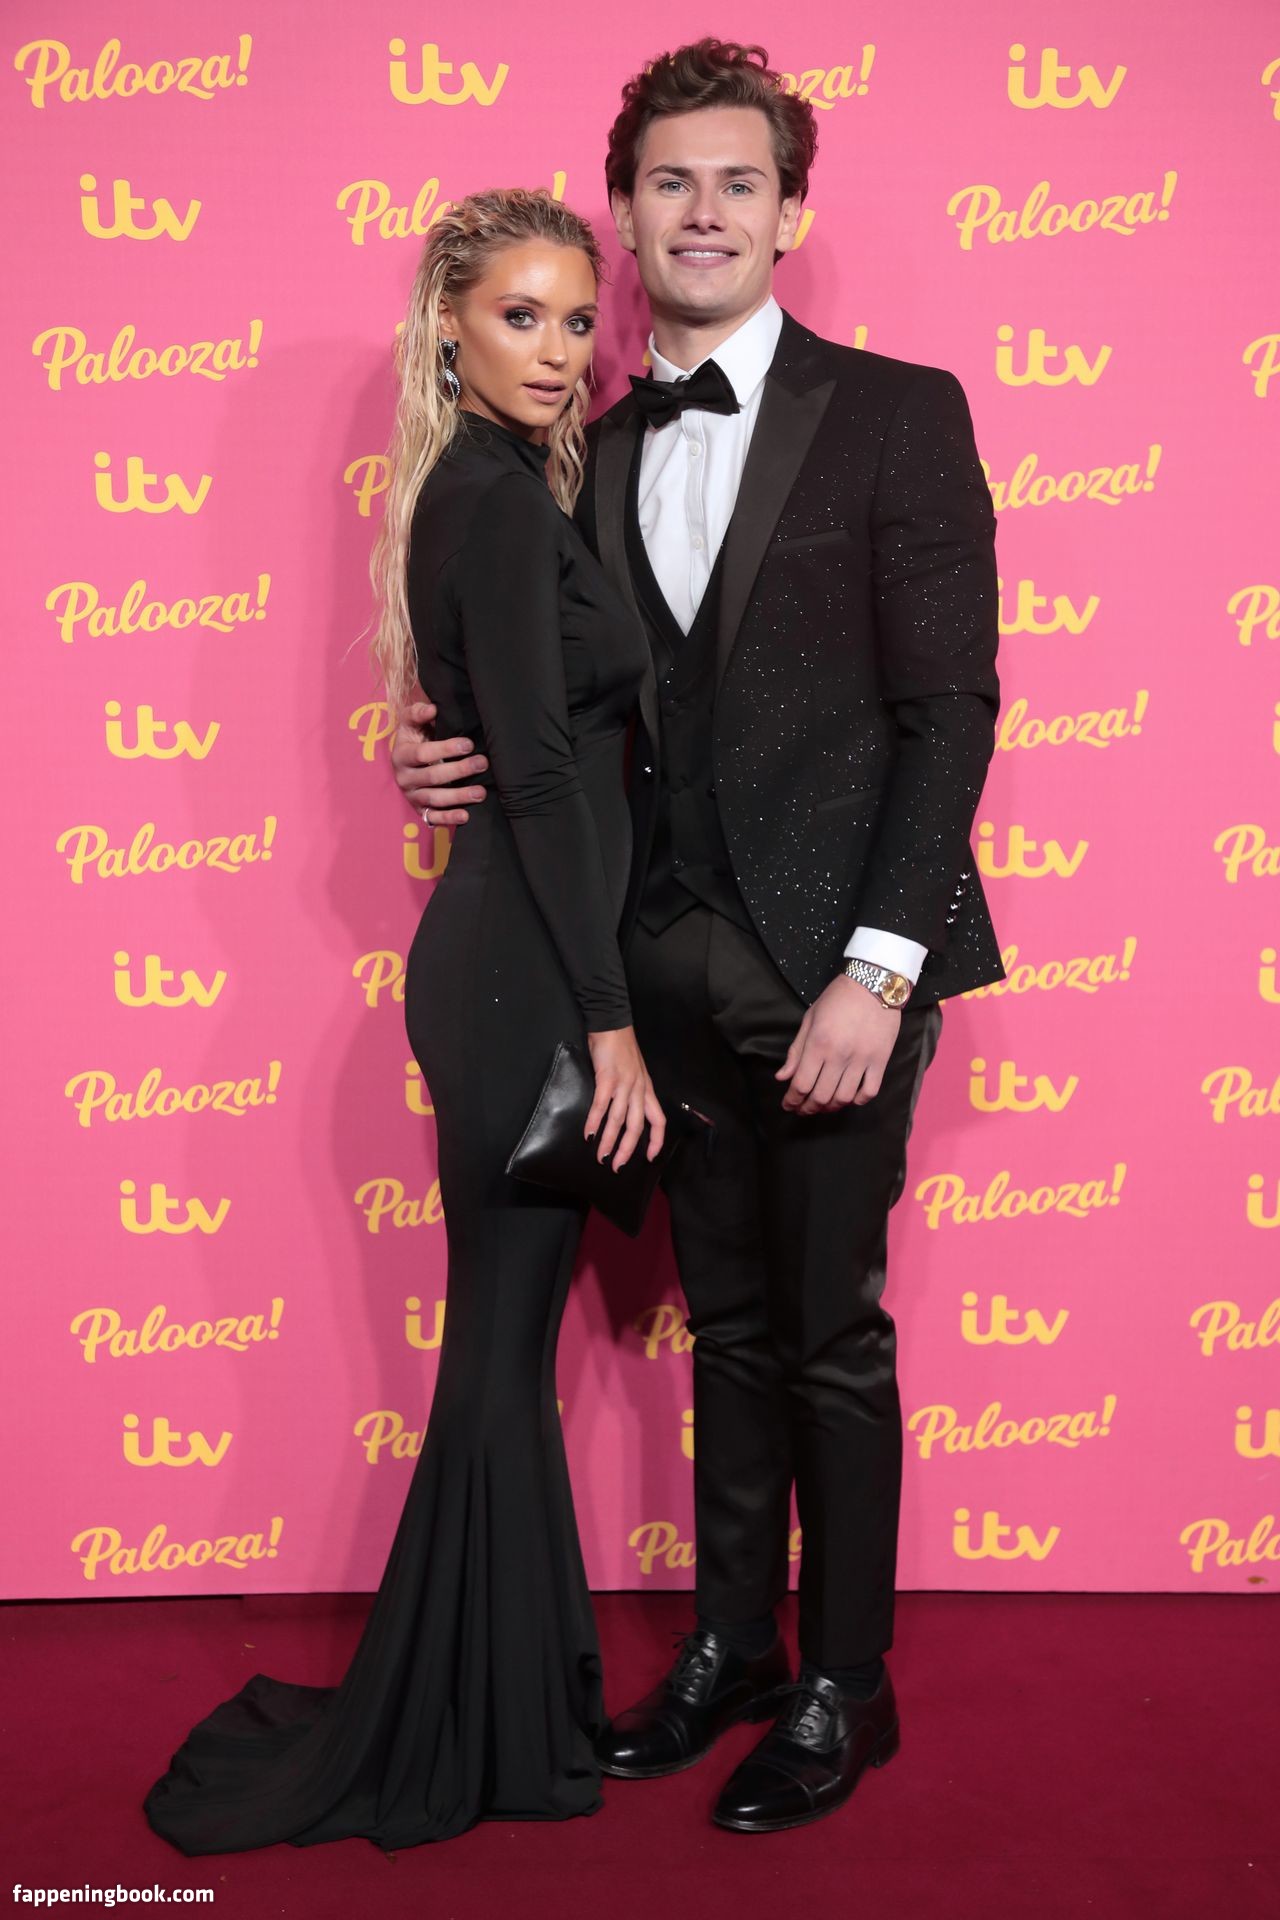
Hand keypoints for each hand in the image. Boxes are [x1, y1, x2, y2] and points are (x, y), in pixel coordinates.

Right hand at [391, 698, 489, 825]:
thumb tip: (432, 709)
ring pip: (435, 799)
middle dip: (459, 770)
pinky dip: (449, 818)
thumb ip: (419, 713)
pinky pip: (433, 817)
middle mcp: (404, 777)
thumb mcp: (411, 722)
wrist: (406, 759)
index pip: (423, 753)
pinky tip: (466, 816)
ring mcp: (412, 796)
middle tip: (482, 763)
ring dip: (459, 796)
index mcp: (401, 755)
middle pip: (432, 776)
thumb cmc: (414, 737)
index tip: (468, 744)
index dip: (445, 749)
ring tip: (481, 792)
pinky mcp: (420, 810)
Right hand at [584, 1027, 666, 1171]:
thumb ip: (631, 1092)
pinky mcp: (608, 1077)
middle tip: (617, 1166)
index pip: (658, 1120)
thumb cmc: (620, 1048)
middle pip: (637, 1126)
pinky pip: (602, 1104)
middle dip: (628, 1149)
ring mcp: (624, 1084)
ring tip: (601, 1156)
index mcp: (646, 1090)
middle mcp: (639, 1089)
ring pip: (619, 1120)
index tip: (650, 1157)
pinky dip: (594, 1121)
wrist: (612, 1024)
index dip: (656, 1141)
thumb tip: (621, 1114)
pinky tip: (588, 1133)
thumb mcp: (634, 1072)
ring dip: (609, 1141)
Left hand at [776, 975, 900, 1115]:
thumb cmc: (837, 999)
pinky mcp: (881, 1060)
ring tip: (824, 1106)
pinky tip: (850, 1098)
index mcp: (818, 1044)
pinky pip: (870, 1091)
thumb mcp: (810, 1019)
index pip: (801, 1084)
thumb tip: (782, 1077)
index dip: (792, 1100)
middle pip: (821, 1096)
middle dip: (808, 1108)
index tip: (788, 1105)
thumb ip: (796, 1051)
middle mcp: (840, 1055)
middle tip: (803, 1109)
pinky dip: (858, 1100)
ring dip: (831, 1107)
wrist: (874, 983)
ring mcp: (862, 1059)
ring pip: (844, 1098)